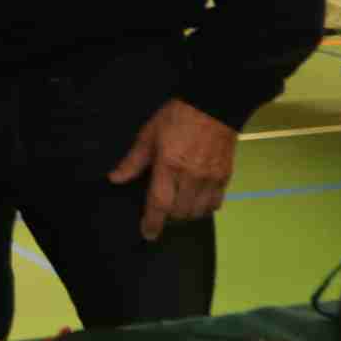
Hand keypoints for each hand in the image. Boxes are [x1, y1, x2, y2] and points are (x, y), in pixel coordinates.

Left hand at [107, 97, 238, 239]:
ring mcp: (211, 178)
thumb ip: (133, 161)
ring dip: (186, 213)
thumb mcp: (149, 135)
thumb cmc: (177, 117)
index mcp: (169, 166)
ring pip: (198, 212)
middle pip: (180, 212)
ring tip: (178, 205)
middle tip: (161, 210)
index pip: (159, 203)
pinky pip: (215, 204)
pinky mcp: (225, 177)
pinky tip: (196, 199)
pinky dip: (205, 207)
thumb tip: (115, 179)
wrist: (213, 105)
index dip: (152, 222)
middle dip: (168, 216)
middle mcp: (191, 176)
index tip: (148, 234)